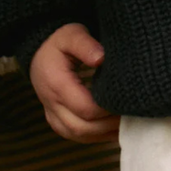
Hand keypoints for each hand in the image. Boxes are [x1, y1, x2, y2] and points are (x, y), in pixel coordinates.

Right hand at [29, 24, 118, 142]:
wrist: (39, 51)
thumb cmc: (59, 41)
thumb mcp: (71, 34)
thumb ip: (85, 45)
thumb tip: (101, 58)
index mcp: (56, 83)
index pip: (85, 108)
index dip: (107, 109)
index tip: (126, 100)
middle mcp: (51, 104)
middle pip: (83, 127)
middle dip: (109, 125)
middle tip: (130, 114)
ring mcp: (52, 115)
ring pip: (80, 135)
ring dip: (104, 132)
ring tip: (125, 121)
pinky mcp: (57, 121)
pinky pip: (77, 136)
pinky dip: (96, 135)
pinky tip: (113, 127)